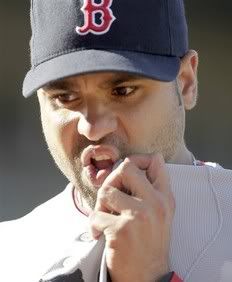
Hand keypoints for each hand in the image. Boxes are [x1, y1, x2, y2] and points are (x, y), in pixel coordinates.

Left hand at [89, 153, 174, 281]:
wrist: (148, 276)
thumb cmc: (150, 243)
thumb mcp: (161, 213)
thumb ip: (153, 188)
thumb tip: (144, 161)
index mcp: (165, 197)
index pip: (155, 161)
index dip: (137, 159)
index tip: (125, 171)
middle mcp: (155, 203)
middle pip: (126, 167)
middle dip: (112, 179)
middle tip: (109, 196)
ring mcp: (139, 216)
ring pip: (106, 190)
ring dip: (100, 205)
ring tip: (104, 217)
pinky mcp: (121, 230)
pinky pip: (96, 216)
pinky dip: (93, 225)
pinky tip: (99, 234)